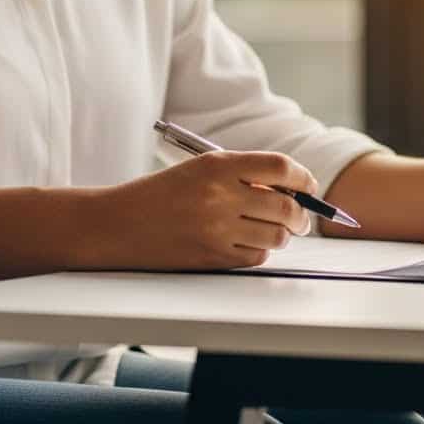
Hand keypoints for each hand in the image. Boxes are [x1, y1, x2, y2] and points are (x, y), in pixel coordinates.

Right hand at [94, 151, 317, 269]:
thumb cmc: (159, 195)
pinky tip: (248, 243)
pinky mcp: (212, 257)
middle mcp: (220, 195)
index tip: (307, 186)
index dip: (303, 178)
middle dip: (301, 213)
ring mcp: (216, 229)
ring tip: (272, 230)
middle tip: (300, 216)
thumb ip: (243, 175)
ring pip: (276, 236)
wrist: (116, 224)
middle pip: (286, 205)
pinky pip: (256, 257)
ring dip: (282, 234)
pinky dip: (260, 251)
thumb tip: (292, 190)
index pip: (281, 167)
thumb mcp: (199, 170)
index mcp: (217, 165)